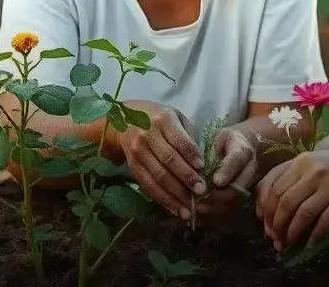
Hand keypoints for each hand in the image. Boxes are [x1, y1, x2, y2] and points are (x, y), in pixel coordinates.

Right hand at [118, 102, 205, 219]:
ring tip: (190, 209)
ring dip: (175, 195)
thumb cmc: (159, 119)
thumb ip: (189, 137)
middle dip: (186, 178)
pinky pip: (148, 186)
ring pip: (158, 176)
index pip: (179, 140)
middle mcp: (147, 136)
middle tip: (201, 191)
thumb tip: (202, 164)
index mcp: (163, 120)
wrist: (125, 120)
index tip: (203, 168)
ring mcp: (138, 152)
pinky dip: (163, 200)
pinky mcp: (132, 166)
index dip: (191, 155)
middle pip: (168, 160)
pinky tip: (175, 209)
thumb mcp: (176, 117)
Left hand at [194, 127, 257, 214]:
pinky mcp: (242, 193)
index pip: (237, 160)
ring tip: (197, 205)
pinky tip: (201, 208)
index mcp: (242, 149)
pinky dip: (215, 209)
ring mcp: (247, 183)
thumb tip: (193, 162)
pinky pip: (231, 205)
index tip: (216, 181)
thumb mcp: (215, 137)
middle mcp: (249, 168)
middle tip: (200, 196)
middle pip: (238, 185)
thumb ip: (207, 149)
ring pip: (235, 198)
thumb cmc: (223, 140)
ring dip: (215, 204)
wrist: (240, 145)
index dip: (227, 171)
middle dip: (218, 194)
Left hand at [254, 146, 328, 250]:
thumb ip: (299, 177)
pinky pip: (322, 221)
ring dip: (290, 233)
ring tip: (287, 244)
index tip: (264, 224)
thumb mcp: (319, 162)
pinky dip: (313, 235)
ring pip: (300, 214)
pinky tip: (310, 243)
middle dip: (275, 225)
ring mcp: (328, 185)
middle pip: (283, 202)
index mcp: (301, 161)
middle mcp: (312, 171)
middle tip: (274, 239)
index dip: (265, 209)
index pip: (272, 187)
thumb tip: (278, 205)